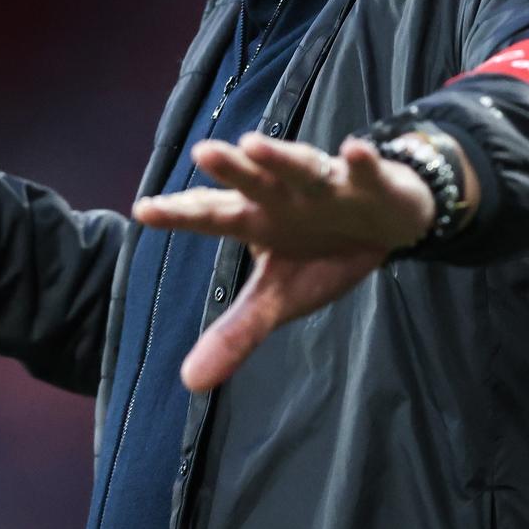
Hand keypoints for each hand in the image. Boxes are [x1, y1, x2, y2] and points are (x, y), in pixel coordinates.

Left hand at [132, 132, 437, 391]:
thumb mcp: (280, 297)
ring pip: (300, 166)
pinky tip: (353, 151)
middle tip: (201, 153)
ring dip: (280, 156)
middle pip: (252, 182)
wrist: (386, 224)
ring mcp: (326, 184)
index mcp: (257, 221)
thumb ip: (237, 333)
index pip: (212, 216)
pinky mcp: (369, 181)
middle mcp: (284, 196)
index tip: (143, 210)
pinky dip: (362, 162)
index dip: (180, 214)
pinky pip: (365, 170)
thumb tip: (189, 383)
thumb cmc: (323, 253)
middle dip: (230, 169)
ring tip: (254, 144)